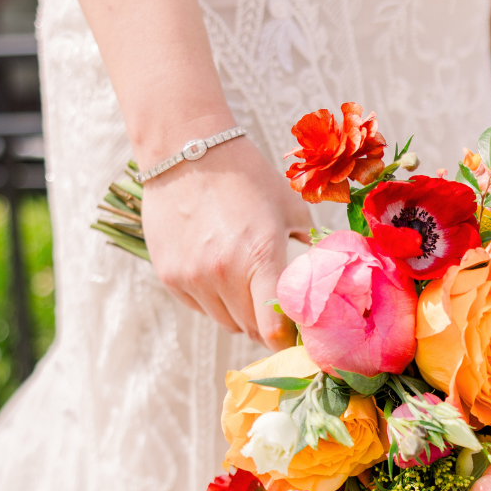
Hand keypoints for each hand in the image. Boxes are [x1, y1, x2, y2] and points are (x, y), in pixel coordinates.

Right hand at [140, 127, 310, 349]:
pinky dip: (213, 300)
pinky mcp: (170, 276)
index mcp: (260, 256)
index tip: (297, 337)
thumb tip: (321, 283)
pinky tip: (219, 274)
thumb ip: (306, 249)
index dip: (287, 340)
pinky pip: (200, 307)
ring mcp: (192, 277)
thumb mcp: (289, 208)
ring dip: (241, 315)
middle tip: (278, 314)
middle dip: (268, 328)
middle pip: (251, 329)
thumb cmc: (246, 176)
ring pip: (225, 322)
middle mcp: (223, 273)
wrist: (185, 150)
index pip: (274, 329)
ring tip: (248, 289)